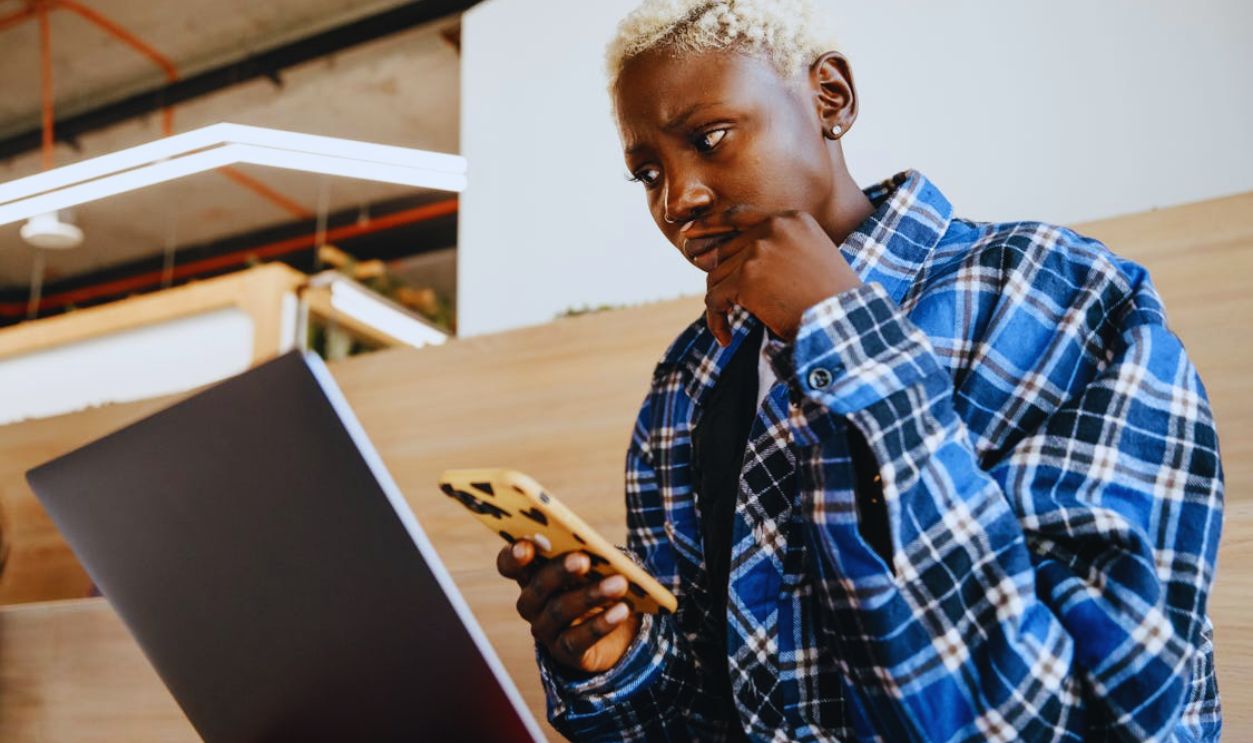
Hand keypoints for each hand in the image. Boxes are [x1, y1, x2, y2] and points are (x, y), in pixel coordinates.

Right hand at [496, 540, 641, 673]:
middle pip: (538, 586)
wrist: (613, 634)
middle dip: (560, 571)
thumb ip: (588, 558)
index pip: (509, 564)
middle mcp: (532, 604)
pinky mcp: (565, 652)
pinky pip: (579, 639)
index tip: (527, 546)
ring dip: (591, 595)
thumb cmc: (596, 587)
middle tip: (583, 559)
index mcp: (531, 575)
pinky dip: (602, 624)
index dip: (514, 556)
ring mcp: (545, 630)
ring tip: (619, 583)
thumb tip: (603, 553)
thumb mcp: (590, 570)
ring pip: (560, 610)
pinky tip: (622, 610)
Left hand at [691, 209, 861, 345]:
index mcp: (791, 219)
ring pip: (716, 276)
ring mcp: (759, 250)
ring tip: (729, 325)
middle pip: (724, 251)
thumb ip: (772, 249)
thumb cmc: (829, 300)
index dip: (710, 225)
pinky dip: (716, 320)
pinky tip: (726, 337)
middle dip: (720, 281)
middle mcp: (773, 227)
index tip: (689, 233)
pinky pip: (715, 299)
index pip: (739, 215)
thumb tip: (711, 256)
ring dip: (720, 304)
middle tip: (721, 306)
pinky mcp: (747, 277)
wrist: (844, 321)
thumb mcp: (808, 258)